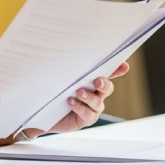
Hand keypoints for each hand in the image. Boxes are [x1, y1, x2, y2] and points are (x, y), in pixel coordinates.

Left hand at [0, 62, 128, 146]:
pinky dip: (81, 107)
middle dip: (104, 83)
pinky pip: (89, 114)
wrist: (40, 112)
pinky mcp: (86, 118)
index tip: (124, 65)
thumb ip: (63, 66)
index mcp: (90, 79)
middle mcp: (95, 92)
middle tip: (97, 81)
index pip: (106, 72)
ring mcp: (92, 107)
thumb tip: (58, 46)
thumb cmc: (50, 89)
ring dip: (89, 96)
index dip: (117, 69)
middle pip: (107, 87)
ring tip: (78, 91)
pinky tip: (71, 102)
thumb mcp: (57, 76)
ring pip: (98, 101)